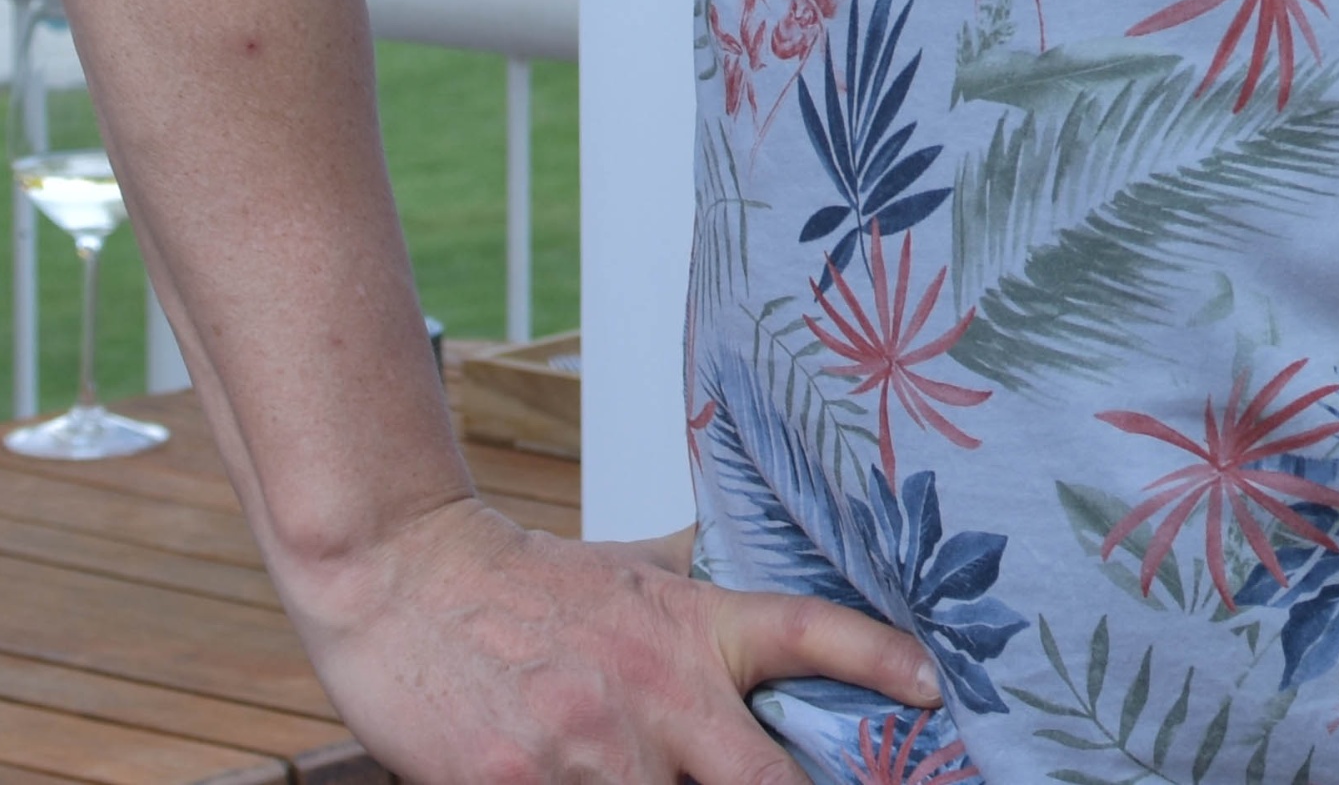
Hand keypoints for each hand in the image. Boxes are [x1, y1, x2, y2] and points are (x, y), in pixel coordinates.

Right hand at [288, 493, 940, 783]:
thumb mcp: (636, 576)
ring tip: (654, 778)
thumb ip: (707, 606)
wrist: (407, 580)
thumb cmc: (530, 584)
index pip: (811, 634)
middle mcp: (655, 696)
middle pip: (762, 783)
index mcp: (693, 630)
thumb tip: (779, 610)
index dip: (881, 660)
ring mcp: (588, 753)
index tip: (932, 687)